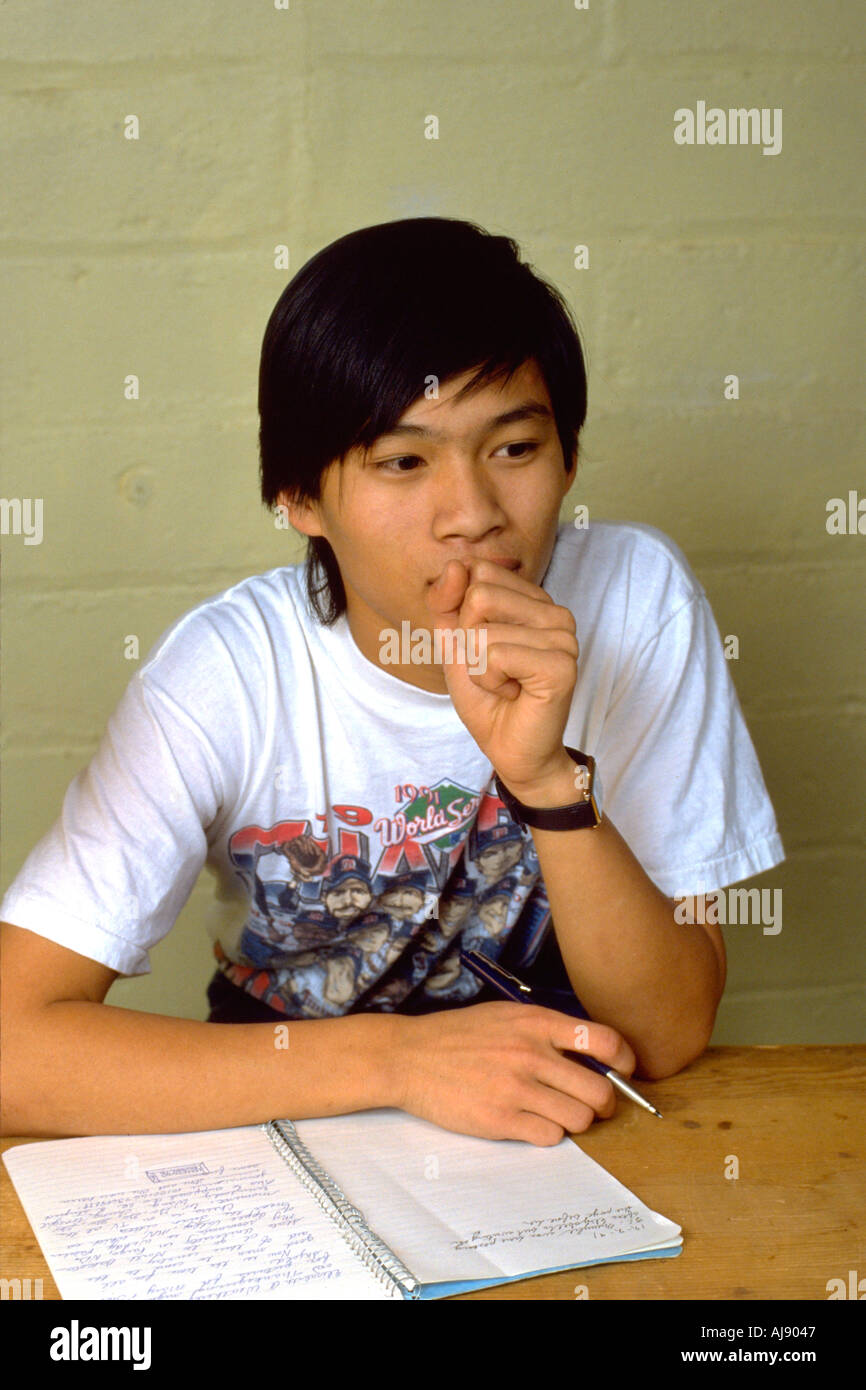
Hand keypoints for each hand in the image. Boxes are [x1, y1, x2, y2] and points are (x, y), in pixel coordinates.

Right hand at [390, 1001, 636, 1145]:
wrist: (409, 1057)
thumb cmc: (458, 1036)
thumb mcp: (505, 1016)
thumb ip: (546, 1030)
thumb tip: (592, 1054)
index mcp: (535, 1022)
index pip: (603, 1040)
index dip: (625, 1060)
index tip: (624, 1070)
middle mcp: (531, 1053)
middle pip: (600, 1091)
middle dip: (604, 1103)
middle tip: (592, 1104)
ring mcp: (517, 1088)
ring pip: (580, 1119)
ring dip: (575, 1120)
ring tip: (556, 1113)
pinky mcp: (501, 1120)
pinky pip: (551, 1137)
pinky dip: (548, 1134)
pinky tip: (531, 1122)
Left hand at [424, 558, 578, 791]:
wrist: (512, 751)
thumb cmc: (489, 700)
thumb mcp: (455, 645)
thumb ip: (447, 603)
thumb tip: (455, 564)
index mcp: (534, 601)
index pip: (478, 572)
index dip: (462, 615)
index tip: (483, 649)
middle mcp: (555, 612)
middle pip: (478, 595)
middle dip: (468, 642)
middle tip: (494, 671)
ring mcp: (563, 637)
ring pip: (483, 629)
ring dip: (479, 668)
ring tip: (505, 684)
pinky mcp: (561, 664)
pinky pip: (496, 654)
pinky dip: (490, 680)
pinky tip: (513, 693)